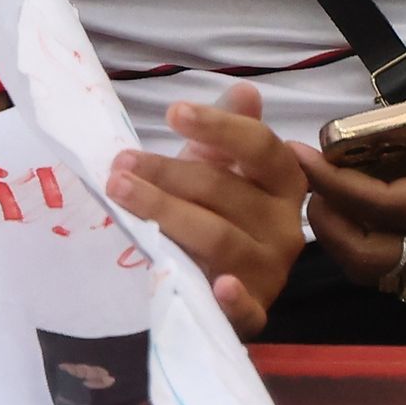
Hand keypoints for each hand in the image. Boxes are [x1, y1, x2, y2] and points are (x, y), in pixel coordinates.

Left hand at [109, 83, 308, 333]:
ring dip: (167, 213)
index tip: (173, 113)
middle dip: (167, 174)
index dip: (218, 127)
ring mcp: (271, 272)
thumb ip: (227, 132)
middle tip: (119, 166)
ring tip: (121, 193)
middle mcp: (286, 226)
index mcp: (283, 183)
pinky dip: (235, 300)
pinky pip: (249, 310)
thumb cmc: (214, 211)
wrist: (215, 280)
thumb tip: (245, 91)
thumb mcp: (216, 168)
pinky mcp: (255, 313)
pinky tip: (219, 287)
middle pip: (224, 191)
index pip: (260, 146)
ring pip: (219, 237)